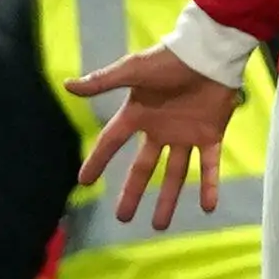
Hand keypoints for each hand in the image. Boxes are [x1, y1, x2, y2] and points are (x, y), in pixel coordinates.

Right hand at [65, 46, 237, 229]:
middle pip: (142, 168)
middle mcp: (159, 129)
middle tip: (123, 218)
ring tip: (159, 225)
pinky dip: (209, 185)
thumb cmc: (169, 60)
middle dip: (133, 193)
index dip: (97, 161)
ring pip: (175, 173)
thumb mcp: (133, 70)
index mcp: (139, 114)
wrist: (208, 53)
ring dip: (168, 198)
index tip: (84, 182)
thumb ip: (103, 81)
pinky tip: (208, 207)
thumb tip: (68, 85)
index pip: (111, 142)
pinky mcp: (210, 134)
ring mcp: (185, 134)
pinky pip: (209, 164)